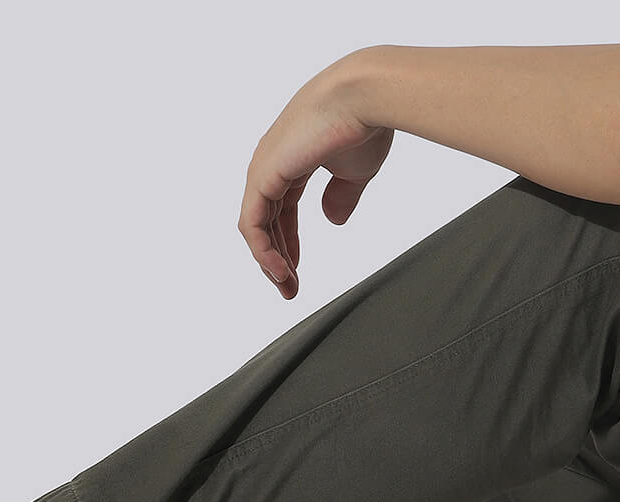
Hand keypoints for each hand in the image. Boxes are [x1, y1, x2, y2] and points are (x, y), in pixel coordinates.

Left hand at [239, 50, 393, 298]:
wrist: (367, 96)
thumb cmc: (367, 122)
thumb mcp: (355, 170)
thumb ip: (341, 195)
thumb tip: (333, 220)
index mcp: (293, 156)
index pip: (282, 205)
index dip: (289, 239)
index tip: (297, 268)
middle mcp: (272, 160)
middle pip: (266, 218)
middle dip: (277, 256)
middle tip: (290, 287)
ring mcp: (264, 167)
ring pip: (255, 225)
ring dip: (270, 260)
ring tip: (286, 287)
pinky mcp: (262, 176)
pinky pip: (252, 224)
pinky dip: (264, 251)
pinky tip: (279, 271)